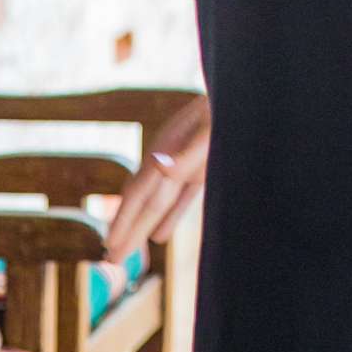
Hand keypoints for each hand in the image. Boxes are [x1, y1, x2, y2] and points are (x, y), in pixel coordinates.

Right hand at [106, 95, 211, 259]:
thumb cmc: (224, 107)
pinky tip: (160, 236)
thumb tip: (157, 164)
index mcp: (164, 151)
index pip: (139, 194)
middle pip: (144, 203)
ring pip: (158, 203)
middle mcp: (168, 159)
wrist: (241, 89)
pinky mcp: (200, 167)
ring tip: (127, 252)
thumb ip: (187, 149)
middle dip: (128, 232)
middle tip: (111, 262)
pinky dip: (169, 216)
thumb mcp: (210, 128)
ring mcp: (183, 163)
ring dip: (143, 228)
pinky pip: (180, 197)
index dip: (124, 220)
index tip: (110, 246)